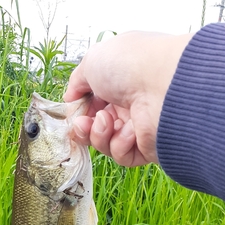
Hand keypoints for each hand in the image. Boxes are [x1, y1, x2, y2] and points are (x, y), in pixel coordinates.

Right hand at [64, 31, 193, 165]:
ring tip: (106, 122)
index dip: (79, 111)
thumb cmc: (131, 64)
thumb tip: (70, 99)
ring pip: (105, 143)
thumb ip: (76, 82)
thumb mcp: (93, 61)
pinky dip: (119, 144)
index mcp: (119, 82)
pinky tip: (130, 130)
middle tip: (81, 124)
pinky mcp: (147, 147)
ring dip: (99, 134)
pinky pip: (122, 154)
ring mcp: (139, 126)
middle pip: (96, 126)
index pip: (92, 104)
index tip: (73, 113)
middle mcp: (129, 104)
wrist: (163, 85)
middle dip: (83, 128)